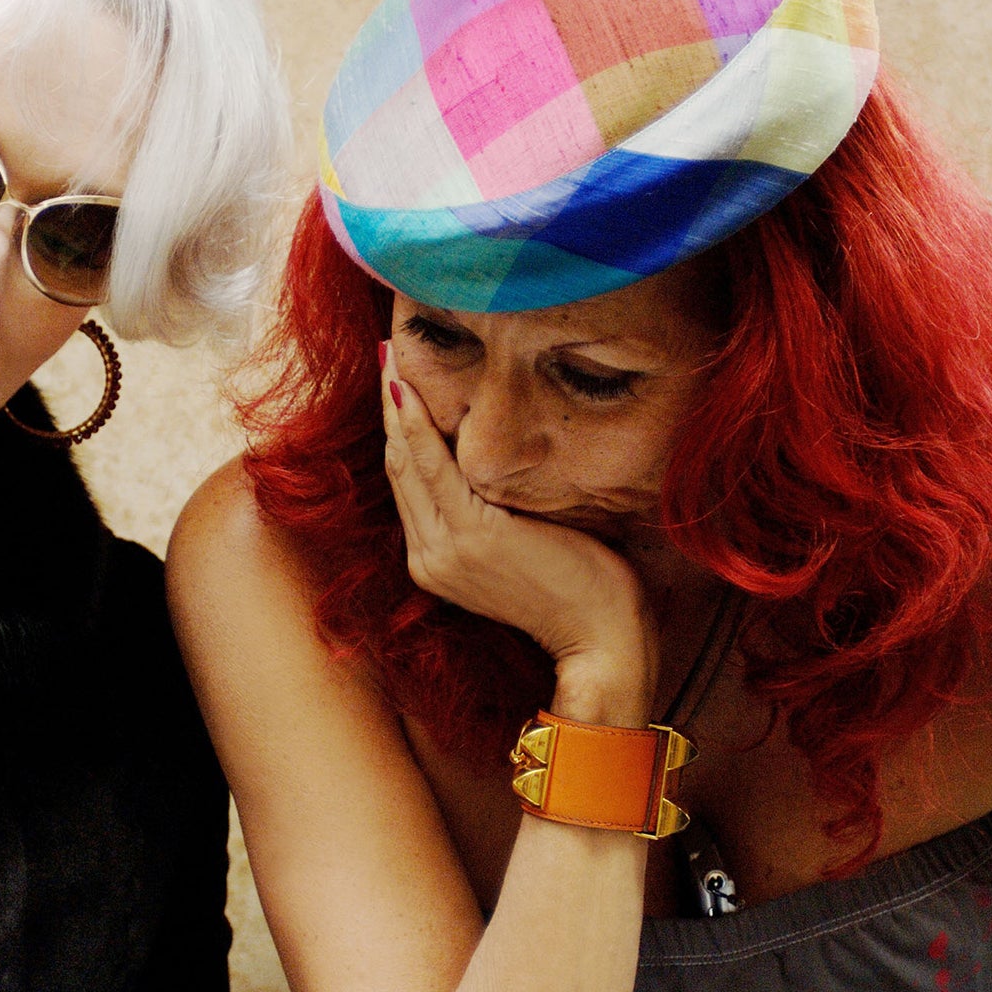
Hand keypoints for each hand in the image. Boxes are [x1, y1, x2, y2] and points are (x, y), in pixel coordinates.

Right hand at [382, 362, 656, 717]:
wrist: (602, 640)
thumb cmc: (579, 592)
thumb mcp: (523, 549)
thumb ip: (495, 515)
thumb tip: (494, 466)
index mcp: (437, 562)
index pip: (409, 481)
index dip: (400, 428)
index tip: (399, 381)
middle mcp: (430, 558)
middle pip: (399, 466)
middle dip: (392, 406)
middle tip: (389, 351)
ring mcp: (445, 550)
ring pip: (408, 462)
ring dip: (398, 404)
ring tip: (394, 355)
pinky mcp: (472, 536)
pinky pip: (434, 468)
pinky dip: (419, 426)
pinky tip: (410, 390)